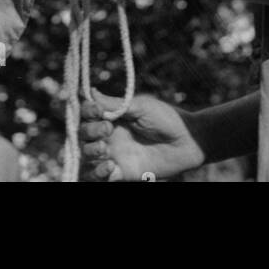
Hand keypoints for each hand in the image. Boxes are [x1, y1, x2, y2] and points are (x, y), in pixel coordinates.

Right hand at [78, 90, 204, 181]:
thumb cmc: (167, 119)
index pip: (88, 112)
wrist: (186, 142)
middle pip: (83, 133)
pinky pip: (99, 176)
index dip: (87, 111)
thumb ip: (115, 104)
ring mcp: (114, 154)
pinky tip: (110, 166)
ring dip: (90, 151)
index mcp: (113, 116)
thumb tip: (90, 92)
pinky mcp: (121, 173)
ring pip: (87, 154)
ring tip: (105, 149)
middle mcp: (109, 135)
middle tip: (107, 129)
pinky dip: (98, 172)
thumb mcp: (140, 106)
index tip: (97, 111)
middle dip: (89, 130)